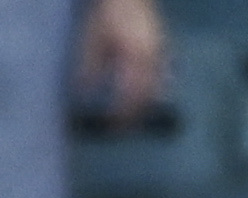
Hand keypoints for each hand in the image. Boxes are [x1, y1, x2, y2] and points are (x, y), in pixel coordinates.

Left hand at [77, 0, 169, 119]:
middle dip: (135, 114)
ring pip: (159, 84)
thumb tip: (83, 97)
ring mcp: (160, 49)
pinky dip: (156, 86)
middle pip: (147, 93)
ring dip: (146, 102)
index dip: (122, 115)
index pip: (130, 95)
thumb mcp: (90, 43)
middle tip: (123, 130)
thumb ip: (89, 70)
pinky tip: (150, 97)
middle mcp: (151, 55)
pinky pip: (163, 72)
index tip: (113, 130)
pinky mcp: (162, 44)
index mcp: (133, 56)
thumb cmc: (104, 17)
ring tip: (134, 118)